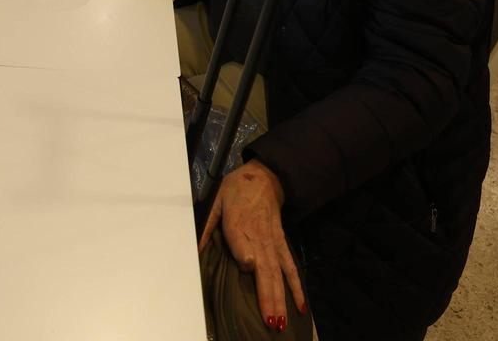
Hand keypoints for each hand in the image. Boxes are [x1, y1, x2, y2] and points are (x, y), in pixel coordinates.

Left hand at [199, 160, 305, 331]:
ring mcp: (273, 243)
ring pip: (277, 274)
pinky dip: (296, 286)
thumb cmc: (236, 189)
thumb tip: (197, 248)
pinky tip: (300, 305)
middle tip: (269, 320)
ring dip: (280, 298)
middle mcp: (258, 237)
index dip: (245, 256)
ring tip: (280, 320)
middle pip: (264, 270)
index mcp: (239, 225)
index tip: (248, 265)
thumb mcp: (216, 201)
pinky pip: (290, 267)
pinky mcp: (282, 244)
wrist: (264, 176)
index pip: (243, 245)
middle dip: (267, 296)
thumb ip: (207, 226)